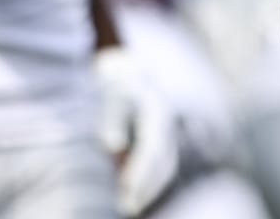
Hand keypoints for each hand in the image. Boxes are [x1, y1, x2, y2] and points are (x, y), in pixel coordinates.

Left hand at [96, 46, 180, 215]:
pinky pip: (160, 168)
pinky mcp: (161, 144)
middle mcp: (167, 127)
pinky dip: (149, 185)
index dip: (141, 172)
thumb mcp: (112, 96)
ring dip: (149, 190)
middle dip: (146, 188)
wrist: (126, 74)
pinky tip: (134, 198)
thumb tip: (114, 146)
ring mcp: (167, 136)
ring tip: (129, 208)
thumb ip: (113, 119)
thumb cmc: (114, 87)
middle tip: (128, 209)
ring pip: (165, 168)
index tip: (126, 191)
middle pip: (163, 163)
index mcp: (157, 113)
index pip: (152, 149)